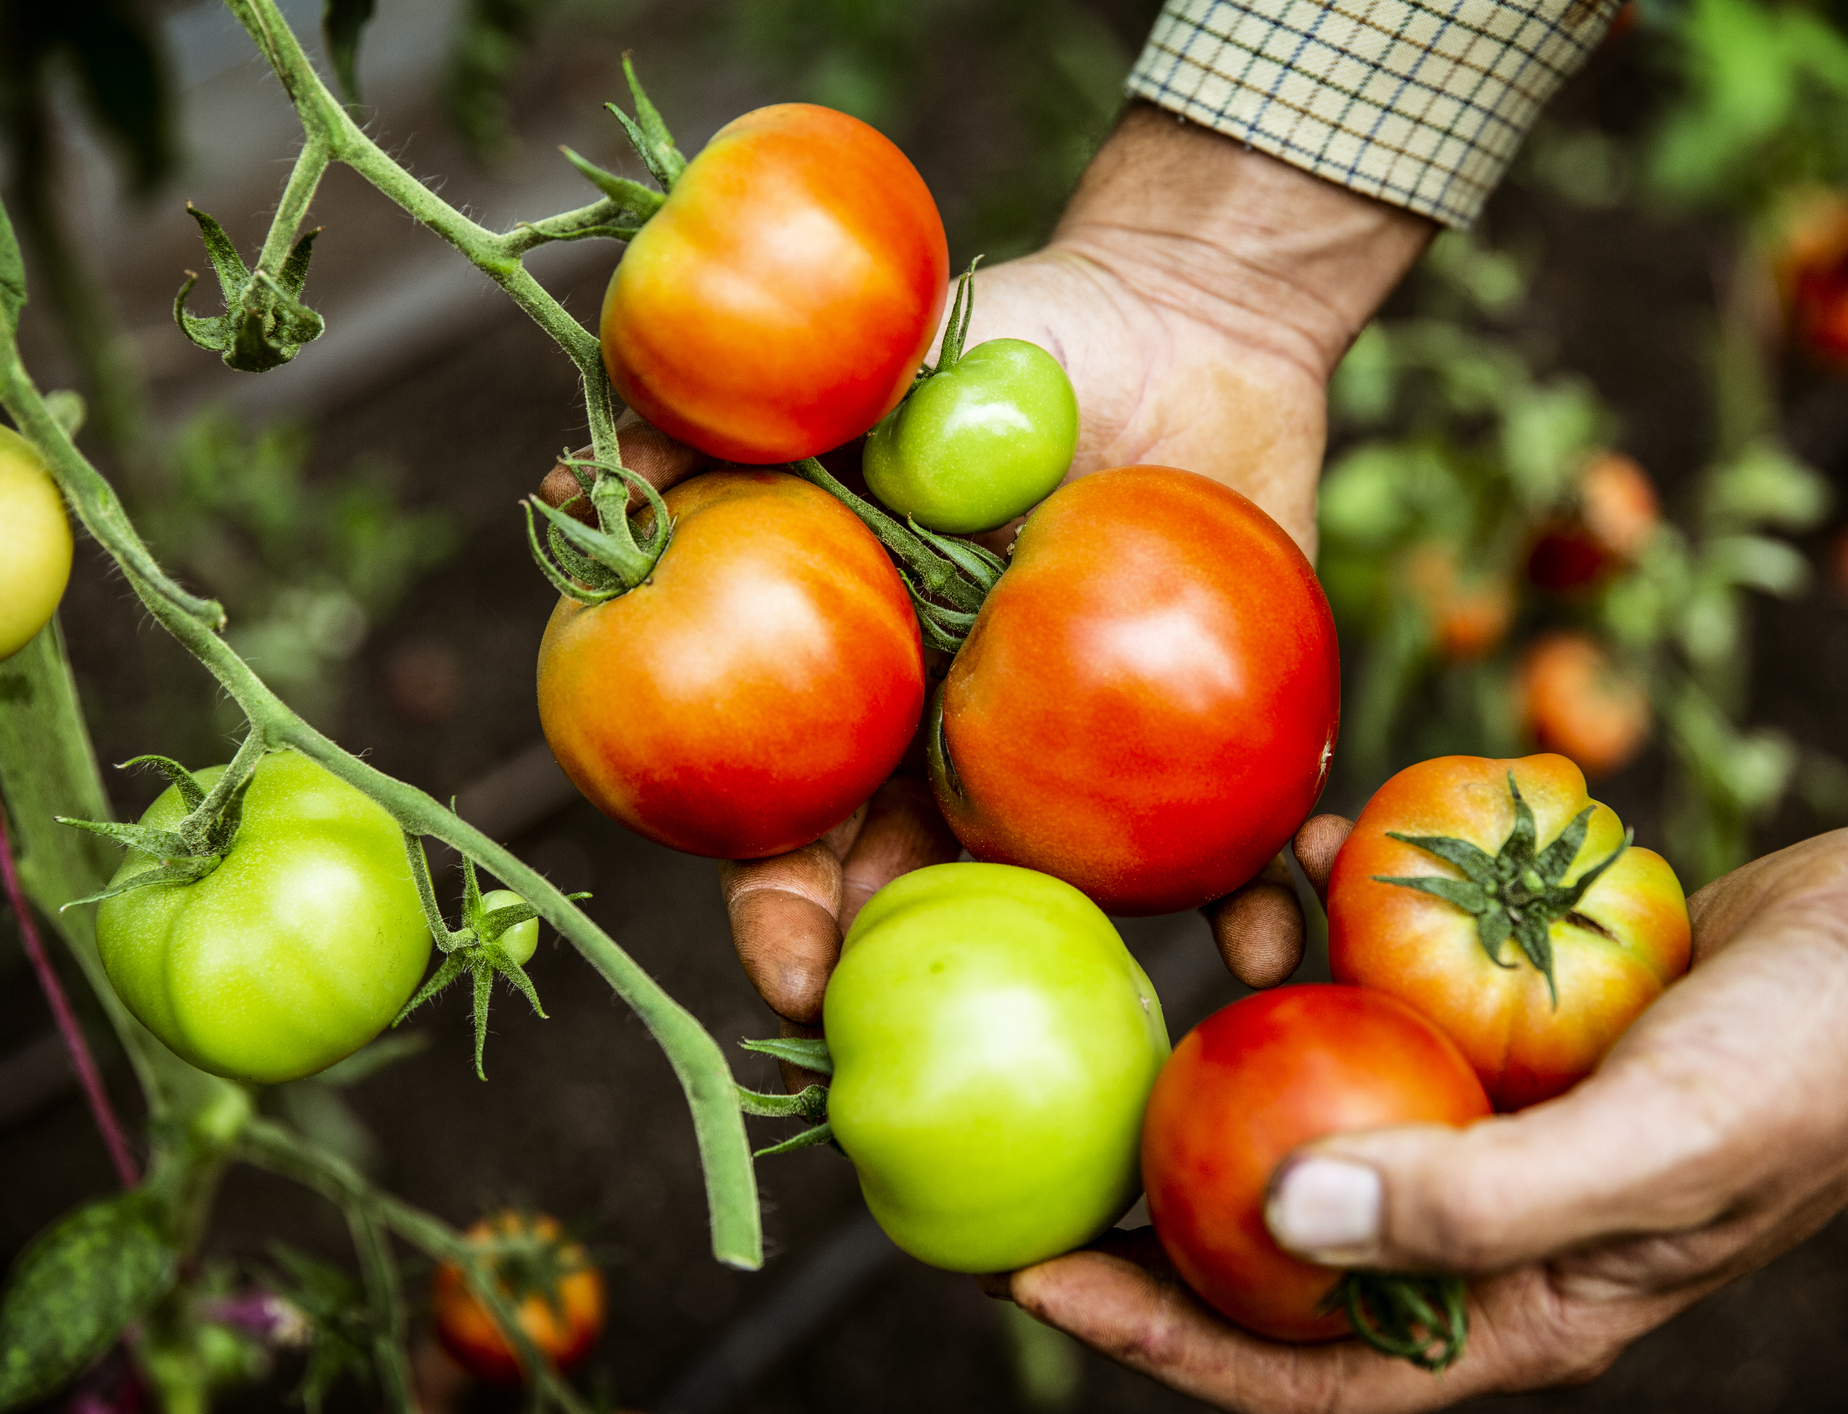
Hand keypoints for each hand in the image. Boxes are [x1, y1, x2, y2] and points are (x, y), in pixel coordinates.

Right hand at [719, 105, 1434, 1032]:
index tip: (790, 970)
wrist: (1189, 316)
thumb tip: (577, 476)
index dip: (781, 909)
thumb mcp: (864, 372)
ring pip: (1067, 899)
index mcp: (874, 690)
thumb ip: (731, 427)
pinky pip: (1229, 844)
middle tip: (925, 1040)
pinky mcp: (1208, 745)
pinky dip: (1251, 898)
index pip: (798, 826)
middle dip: (911, 984)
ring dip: (1088, 966)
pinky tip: (1271, 932)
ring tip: (1120, 994)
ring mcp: (1087, 760)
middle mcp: (969, 747)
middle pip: (921, 898)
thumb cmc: (1017, 343)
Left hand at [998, 777, 1847, 1412]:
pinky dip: (1346, 916)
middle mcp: (1487, 1218)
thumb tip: (1282, 1219)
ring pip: (1328, 1081)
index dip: (1156, 1333)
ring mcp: (1495, 1111)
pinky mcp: (1512, 1017)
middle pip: (1283, 1229)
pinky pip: (1390, 975)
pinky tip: (1318, 852)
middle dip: (1160, 1186)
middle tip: (1047, 1126)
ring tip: (1228, 921)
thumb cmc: (1821, 1068)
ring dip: (1263, 1005)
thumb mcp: (1652, 1149)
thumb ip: (1473, 1201)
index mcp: (1515, 1300)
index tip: (1027, 1276)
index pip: (1300, 1361)